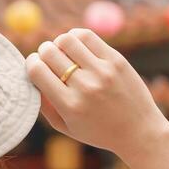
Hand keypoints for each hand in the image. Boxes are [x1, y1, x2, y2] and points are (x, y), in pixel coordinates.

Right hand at [24, 28, 168, 157]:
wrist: (139, 132)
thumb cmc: (98, 131)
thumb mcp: (66, 127)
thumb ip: (44, 105)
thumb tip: (29, 77)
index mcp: (69, 105)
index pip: (37, 70)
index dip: (30, 63)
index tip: (34, 65)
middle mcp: (85, 87)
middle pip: (49, 52)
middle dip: (43, 52)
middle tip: (48, 58)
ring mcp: (102, 72)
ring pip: (66, 39)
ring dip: (59, 42)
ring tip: (64, 52)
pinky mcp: (116, 60)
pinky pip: (87, 36)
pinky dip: (76, 36)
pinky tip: (77, 46)